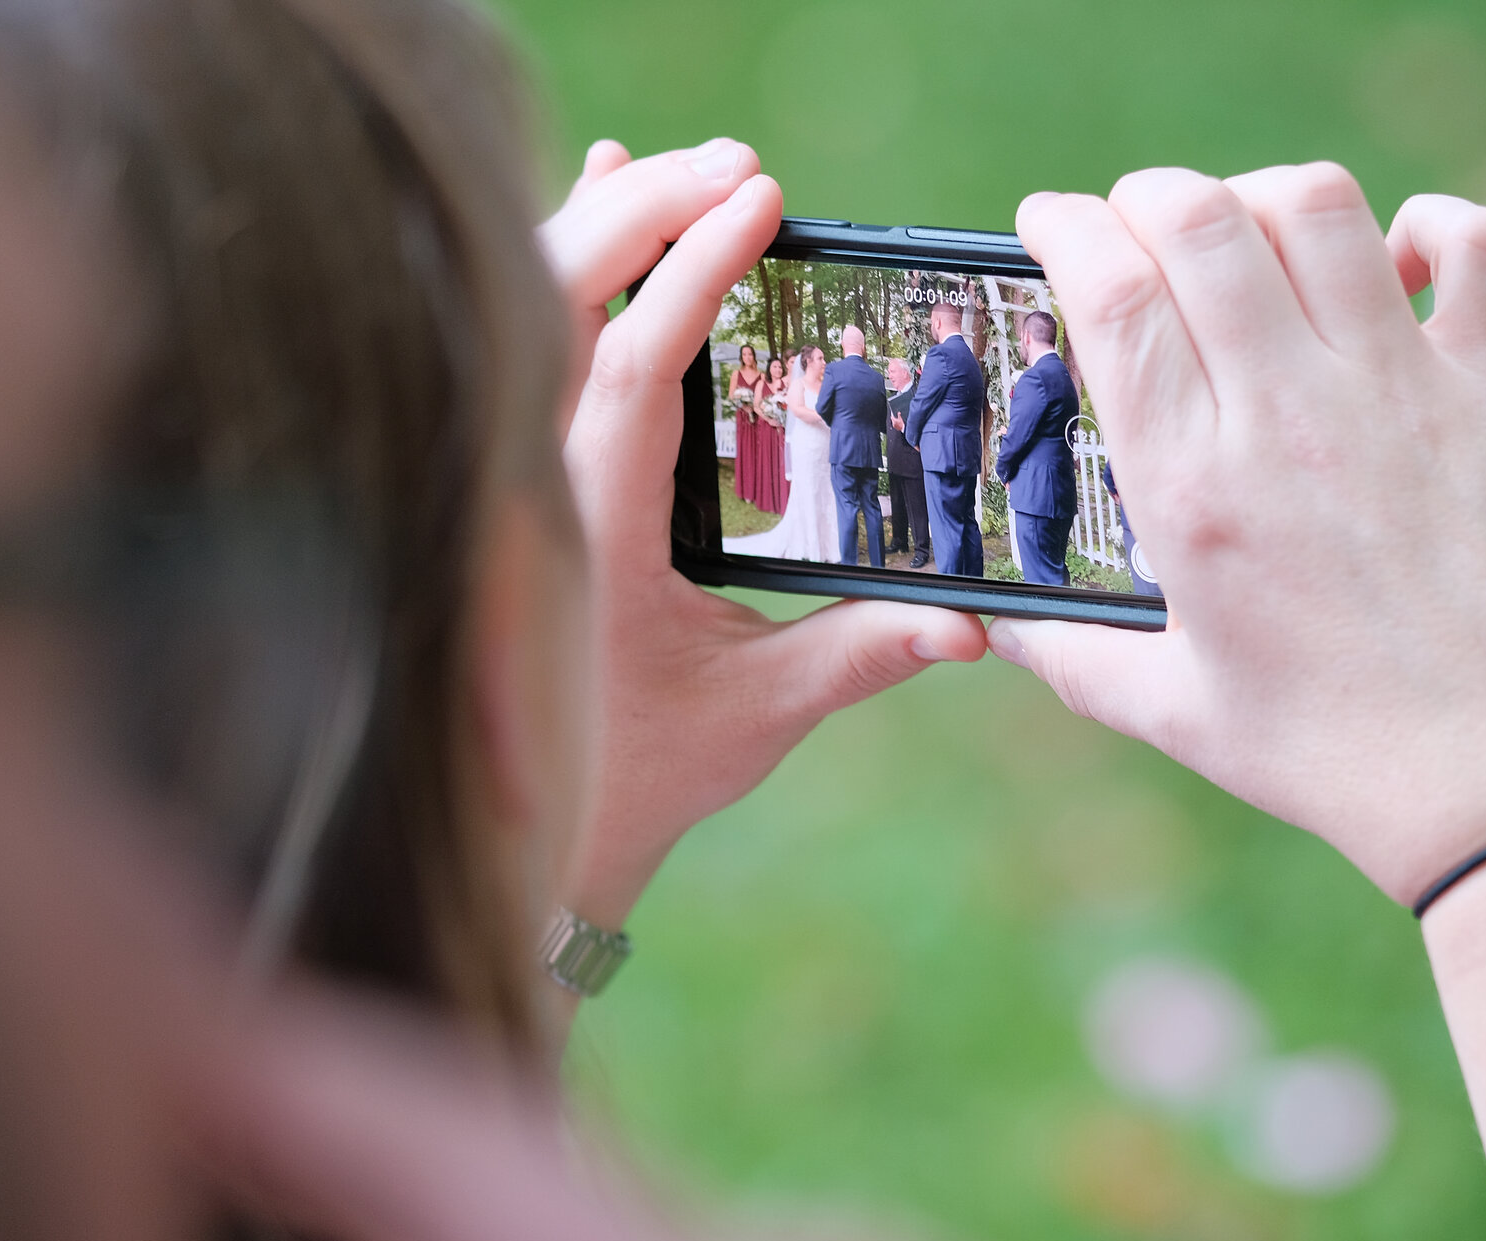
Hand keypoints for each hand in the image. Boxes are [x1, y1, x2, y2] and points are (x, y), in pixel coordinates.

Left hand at [542, 140, 985, 926]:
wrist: (539, 828)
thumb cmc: (642, 771)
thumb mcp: (761, 713)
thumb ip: (862, 654)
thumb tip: (971, 624)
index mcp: (589, 526)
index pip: (635, 364)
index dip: (694, 271)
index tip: (758, 200)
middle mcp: (535, 483)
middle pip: (566, 302)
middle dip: (649, 214)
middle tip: (740, 168)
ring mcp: (514, 472)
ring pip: (532, 312)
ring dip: (603, 229)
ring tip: (681, 168)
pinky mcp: (517, 475)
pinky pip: (525, 343)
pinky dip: (564, 267)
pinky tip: (595, 199)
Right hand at [995, 167, 1485, 903]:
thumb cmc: (1330, 756)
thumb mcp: (1168, 710)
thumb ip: (1067, 654)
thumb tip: (990, 625)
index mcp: (1192, 488)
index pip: (1110, 292)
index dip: (1065, 227)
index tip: (1048, 223)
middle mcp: (1290, 419)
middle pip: (1200, 218)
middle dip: (1148, 196)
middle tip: (1139, 226)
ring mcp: (1402, 395)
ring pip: (1322, 208)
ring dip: (1268, 199)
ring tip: (1255, 241)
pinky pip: (1479, 245)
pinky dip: (1436, 227)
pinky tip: (1402, 270)